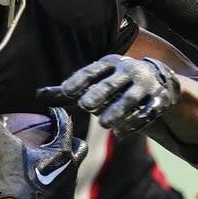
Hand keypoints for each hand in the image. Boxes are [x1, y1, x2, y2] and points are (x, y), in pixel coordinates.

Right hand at [0, 107, 86, 198]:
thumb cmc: (19, 179)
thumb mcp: (6, 150)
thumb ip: (0, 132)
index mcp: (62, 150)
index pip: (65, 125)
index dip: (59, 115)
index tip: (54, 112)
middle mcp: (71, 167)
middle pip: (80, 148)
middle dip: (73, 140)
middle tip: (61, 138)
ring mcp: (70, 186)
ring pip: (74, 171)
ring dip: (67, 166)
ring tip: (54, 164)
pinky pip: (67, 196)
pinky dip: (61, 192)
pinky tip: (53, 193)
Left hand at [39, 55, 179, 135]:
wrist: (159, 79)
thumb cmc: (116, 82)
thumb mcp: (96, 80)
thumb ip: (69, 90)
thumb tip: (38, 95)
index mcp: (110, 64)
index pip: (93, 71)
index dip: (79, 80)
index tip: (66, 90)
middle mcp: (128, 71)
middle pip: (112, 83)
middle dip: (99, 93)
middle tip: (85, 105)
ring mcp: (144, 85)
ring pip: (130, 98)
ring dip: (118, 110)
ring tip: (104, 124)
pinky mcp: (158, 100)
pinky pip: (147, 112)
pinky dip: (135, 123)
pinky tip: (121, 134)